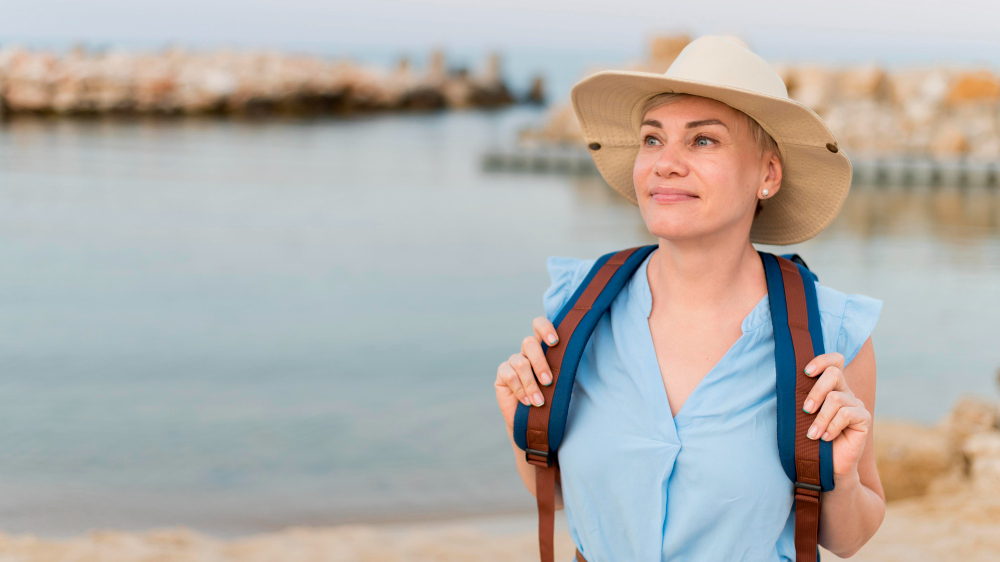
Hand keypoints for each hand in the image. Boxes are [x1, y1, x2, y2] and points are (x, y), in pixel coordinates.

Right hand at [494, 316, 560, 428]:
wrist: (532, 422)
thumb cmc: (550, 400)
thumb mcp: (559, 383)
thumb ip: (561, 369)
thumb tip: (570, 361)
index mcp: (543, 348)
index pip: (539, 326)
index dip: (545, 328)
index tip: (555, 342)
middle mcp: (526, 352)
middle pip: (529, 343)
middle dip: (540, 362)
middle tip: (548, 381)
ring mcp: (513, 362)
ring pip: (521, 363)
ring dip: (531, 384)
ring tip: (539, 402)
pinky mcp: (502, 375)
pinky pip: (510, 376)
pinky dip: (520, 390)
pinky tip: (527, 402)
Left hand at [801, 352, 870, 480]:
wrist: (827, 465)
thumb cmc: (812, 439)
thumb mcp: (804, 415)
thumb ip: (803, 398)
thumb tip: (787, 382)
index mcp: (831, 387)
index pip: (834, 361)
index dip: (822, 360)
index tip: (806, 372)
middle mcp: (846, 392)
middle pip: (834, 373)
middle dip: (816, 391)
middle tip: (805, 410)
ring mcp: (856, 405)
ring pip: (836, 398)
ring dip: (820, 418)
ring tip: (813, 434)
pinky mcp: (864, 418)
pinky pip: (846, 414)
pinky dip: (832, 426)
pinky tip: (827, 438)